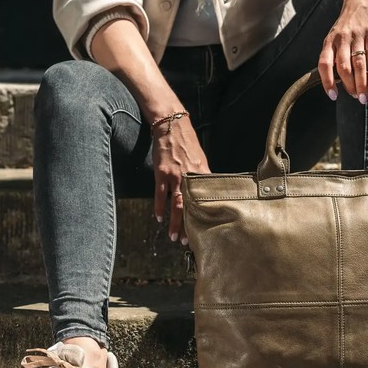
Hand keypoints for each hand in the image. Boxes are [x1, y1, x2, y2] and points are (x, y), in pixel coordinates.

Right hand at [152, 116, 209, 243]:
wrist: (172, 125)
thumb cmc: (187, 142)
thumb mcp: (201, 159)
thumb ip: (203, 177)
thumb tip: (207, 192)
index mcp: (202, 174)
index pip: (206, 200)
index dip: (206, 217)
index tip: (207, 231)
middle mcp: (190, 177)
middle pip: (191, 207)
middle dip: (190, 226)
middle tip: (189, 242)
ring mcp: (175, 176)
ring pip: (176, 204)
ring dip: (175, 222)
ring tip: (175, 237)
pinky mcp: (162, 173)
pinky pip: (160, 194)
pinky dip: (159, 207)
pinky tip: (159, 218)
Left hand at [318, 0, 367, 104]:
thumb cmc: (348, 23)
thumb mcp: (336, 37)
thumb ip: (335, 56)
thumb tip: (338, 81)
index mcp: (329, 42)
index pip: (324, 65)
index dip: (327, 82)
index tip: (333, 96)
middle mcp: (341, 39)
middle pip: (343, 67)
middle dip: (349, 85)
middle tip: (355, 97)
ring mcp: (357, 35)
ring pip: (357, 64)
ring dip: (361, 83)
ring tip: (364, 96)